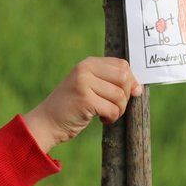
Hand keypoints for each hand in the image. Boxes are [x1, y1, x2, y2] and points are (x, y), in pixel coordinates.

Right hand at [25, 57, 142, 151]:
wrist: (46, 122)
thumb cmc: (72, 106)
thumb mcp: (89, 87)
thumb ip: (110, 82)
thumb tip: (139, 88)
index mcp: (88, 63)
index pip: (122, 65)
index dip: (131, 81)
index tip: (128, 95)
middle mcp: (85, 69)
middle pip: (123, 78)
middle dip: (125, 96)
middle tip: (115, 107)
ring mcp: (83, 83)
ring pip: (119, 96)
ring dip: (118, 110)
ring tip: (106, 115)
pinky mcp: (84, 100)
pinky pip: (112, 109)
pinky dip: (111, 118)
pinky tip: (102, 120)